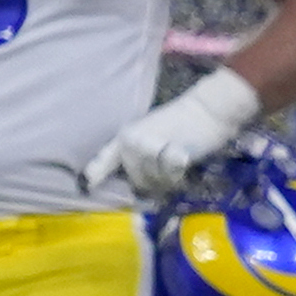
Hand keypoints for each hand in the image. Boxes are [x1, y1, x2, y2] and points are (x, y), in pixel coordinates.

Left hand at [82, 69, 262, 201]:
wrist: (206, 110)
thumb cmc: (181, 122)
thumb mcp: (151, 135)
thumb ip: (139, 156)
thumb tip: (135, 184)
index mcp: (125, 136)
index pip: (105, 159)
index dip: (97, 173)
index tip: (89, 185)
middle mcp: (133, 142)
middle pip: (136, 178)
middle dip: (151, 183)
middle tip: (167, 178)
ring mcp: (150, 147)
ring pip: (154, 180)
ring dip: (167, 181)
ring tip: (177, 170)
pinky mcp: (169, 154)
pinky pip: (170, 177)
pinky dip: (178, 177)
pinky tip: (185, 166)